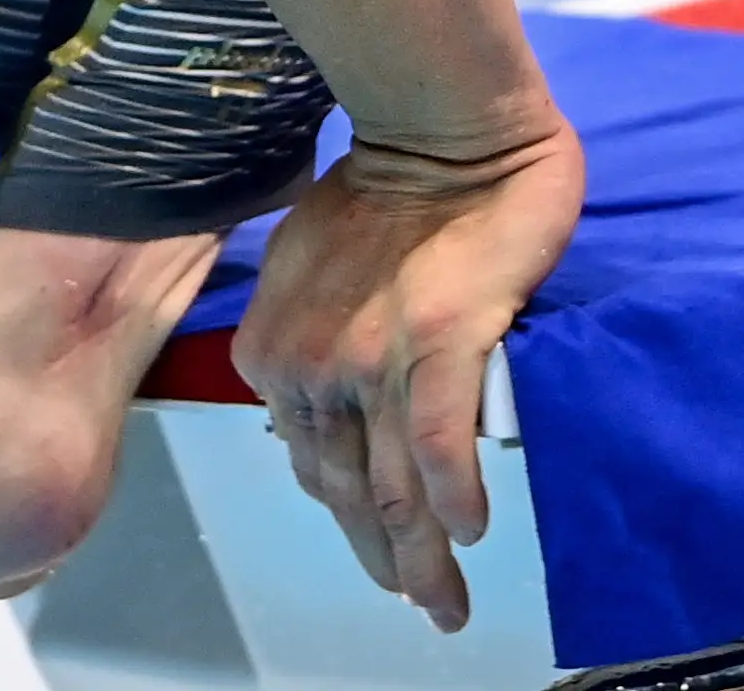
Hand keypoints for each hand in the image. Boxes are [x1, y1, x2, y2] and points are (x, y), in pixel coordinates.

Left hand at [232, 121, 583, 632]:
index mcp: (274, 353)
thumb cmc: (379, 198)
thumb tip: (320, 408)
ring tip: (445, 604)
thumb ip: (312, 344)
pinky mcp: (441, 340)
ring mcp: (371, 358)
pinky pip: (439, 437)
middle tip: (420, 606)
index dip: (346, 511)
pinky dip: (452, 490)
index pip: (310, 460)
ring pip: (395, 482)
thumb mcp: (309, 277)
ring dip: (423, 554)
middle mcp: (310, 366)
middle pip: (350, 488)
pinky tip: (469, 529)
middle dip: (384, 557)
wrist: (438, 138)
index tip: (376, 545)